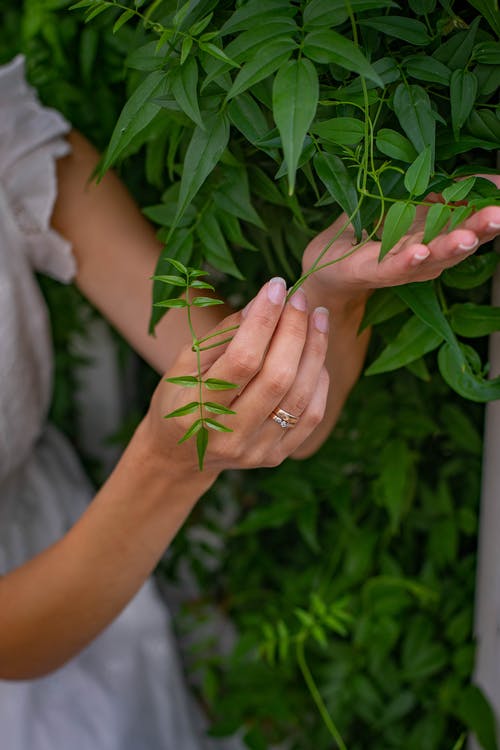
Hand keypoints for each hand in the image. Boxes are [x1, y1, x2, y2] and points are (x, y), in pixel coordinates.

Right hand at [142, 278, 330, 473]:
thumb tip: (263, 303)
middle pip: (277, 377)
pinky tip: (316, 354)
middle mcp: (227, 435)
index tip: (275, 286)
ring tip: (318, 318)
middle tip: (300, 297)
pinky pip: (310, 416)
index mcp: (196, 409)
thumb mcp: (186, 363)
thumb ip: (223, 335)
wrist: (178, 455)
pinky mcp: (275, 457)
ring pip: (299, 396)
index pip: (241, 360)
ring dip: (314, 350)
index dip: (263, 320)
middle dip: (294, 330)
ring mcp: (254, 451)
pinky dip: (318, 380)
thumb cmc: (179, 397)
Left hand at [301, 176, 499, 303]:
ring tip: (466, 236)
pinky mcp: (370, 271)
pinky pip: (392, 268)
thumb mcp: (414, 200)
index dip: (490, 217)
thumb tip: (498, 179)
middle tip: (499, 216)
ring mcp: (400, 266)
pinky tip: (419, 251)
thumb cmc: (373, 229)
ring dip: (449, 247)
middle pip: (458, 244)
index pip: (472, 226)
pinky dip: (406, 261)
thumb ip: (452, 190)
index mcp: (438, 236)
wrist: (328, 264)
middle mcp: (426, 256)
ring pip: (430, 258)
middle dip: (480, 231)